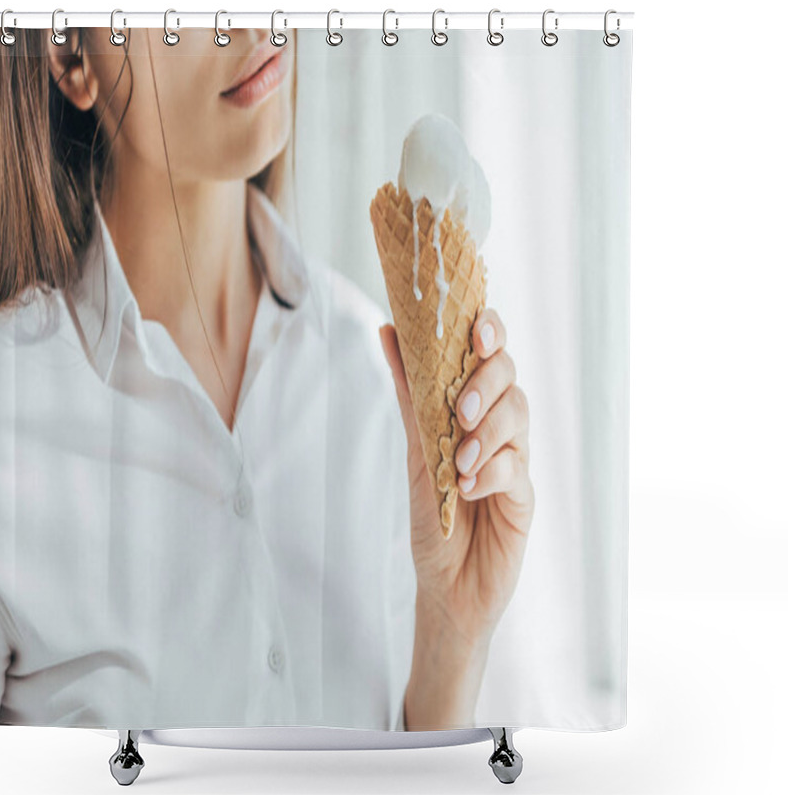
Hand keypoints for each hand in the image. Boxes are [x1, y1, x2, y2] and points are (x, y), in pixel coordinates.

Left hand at [380, 308, 534, 649]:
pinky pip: (518, 469)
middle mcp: (499, 429)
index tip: (478, 328)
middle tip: (459, 411)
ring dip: (486, 432)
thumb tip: (388, 329)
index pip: (491, 356)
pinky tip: (468, 488)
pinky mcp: (525, 497)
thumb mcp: (415, 448)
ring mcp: (515, 461)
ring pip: (518, 418)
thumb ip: (409, 392)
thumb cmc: (433, 514)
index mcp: (474, 411)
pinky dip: (491, 473)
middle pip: (509, 380)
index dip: (490, 332)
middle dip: (486, 384)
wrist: (444, 584)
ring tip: (458, 460)